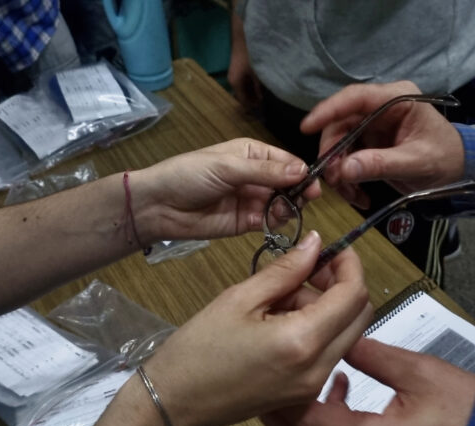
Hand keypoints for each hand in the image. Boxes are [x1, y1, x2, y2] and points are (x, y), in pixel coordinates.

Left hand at [131, 138, 319, 239]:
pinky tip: (276, 221)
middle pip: (288, 183)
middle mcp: (256, 176)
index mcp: (252, 153)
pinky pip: (270, 222)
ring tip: (284, 211)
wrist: (159, 206)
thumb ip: (265, 171)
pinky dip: (277, 222)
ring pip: (283, 204)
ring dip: (289, 207)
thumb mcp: (228, 167)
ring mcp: (252, 200)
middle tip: (305, 200)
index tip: (315, 184)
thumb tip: (302, 170)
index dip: (301, 172)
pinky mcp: (246, 223)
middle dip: (298, 191)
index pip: (286, 160)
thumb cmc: (189, 175)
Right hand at [142, 231, 372, 425]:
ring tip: (280, 298)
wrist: (176, 404)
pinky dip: (318, 329)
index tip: (331, 249)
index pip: (353, 295)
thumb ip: (285, 270)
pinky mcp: (305, 393)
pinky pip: (329, 352)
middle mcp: (319, 368)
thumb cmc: (198, 350)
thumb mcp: (239, 299)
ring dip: (327, 308)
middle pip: (359, 315)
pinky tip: (281, 321)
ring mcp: (315, 385)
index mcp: (302, 341)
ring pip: (346, 333)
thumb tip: (314, 243)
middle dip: (341, 285)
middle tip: (307, 270)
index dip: (349, 265)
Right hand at [228, 10, 262, 109]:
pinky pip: (246, 82)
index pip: (243, 102)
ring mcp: (235, 75)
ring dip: (254, 92)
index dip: (254, 108)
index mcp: (235, 83)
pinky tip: (263, 83)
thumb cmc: (251, 53)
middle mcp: (233, 81)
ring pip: (245, 89)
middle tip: (268, 103)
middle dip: (255, 100)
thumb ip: (260, 88)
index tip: (265, 110)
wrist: (244, 34)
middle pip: (243, 96)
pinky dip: (253, 84)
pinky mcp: (239, 69)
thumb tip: (262, 101)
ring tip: (267, 94)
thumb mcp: (258, 72)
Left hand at [262, 338, 474, 425]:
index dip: (285, 393)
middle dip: (276, 418)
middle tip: (267, 384)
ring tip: (298, 386)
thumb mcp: (420, 372)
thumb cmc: (471, 416)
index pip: (309, 420)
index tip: (275, 366)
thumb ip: (373, 354)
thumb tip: (340, 335)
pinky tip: (338, 397)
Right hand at [301, 81, 465, 208]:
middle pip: (341, 124)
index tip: (307, 128)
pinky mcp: (369, 145)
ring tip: (350, 194)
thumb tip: (343, 170)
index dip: (329, 110)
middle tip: (334, 180)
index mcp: (397, 99)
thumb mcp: (417, 163)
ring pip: (339, 144)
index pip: (356, 98)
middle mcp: (380, 109)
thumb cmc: (446, 160)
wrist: (459, 172)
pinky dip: (347, 179)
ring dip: (339, 171)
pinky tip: (358, 196)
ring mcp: (373, 127)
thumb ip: (381, 164)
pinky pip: (347, 159)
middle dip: (333, 153)